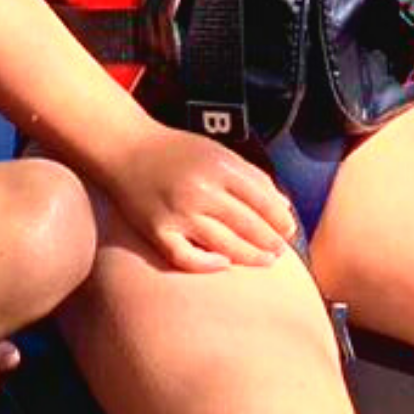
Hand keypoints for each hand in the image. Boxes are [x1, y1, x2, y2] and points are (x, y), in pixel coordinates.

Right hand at [104, 125, 297, 272]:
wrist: (125, 148)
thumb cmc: (175, 150)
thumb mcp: (218, 152)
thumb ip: (252, 177)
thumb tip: (283, 206)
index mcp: (219, 167)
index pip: (262, 201)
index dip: (280, 220)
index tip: (289, 231)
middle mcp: (200, 190)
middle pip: (247, 225)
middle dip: (269, 242)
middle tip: (280, 252)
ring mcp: (177, 213)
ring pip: (223, 244)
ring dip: (249, 256)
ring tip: (264, 261)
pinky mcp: (156, 230)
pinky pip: (185, 257)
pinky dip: (206, 265)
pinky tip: (223, 264)